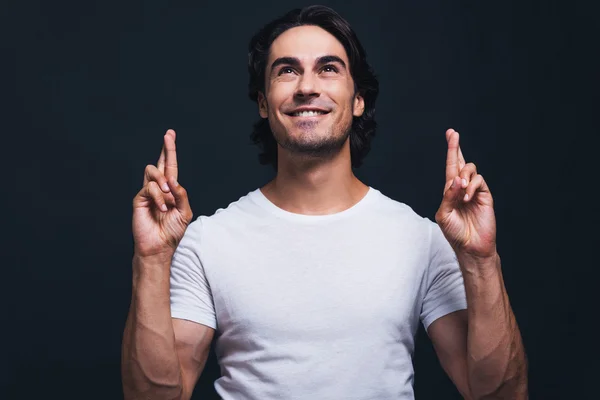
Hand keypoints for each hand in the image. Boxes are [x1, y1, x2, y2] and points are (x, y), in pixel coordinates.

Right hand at [132, 129, 192, 257]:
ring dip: (163, 182)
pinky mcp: (139, 199)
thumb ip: (182, 195)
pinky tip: (162, 208)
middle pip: (160, 163)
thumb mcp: (184, 212)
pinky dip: (158, 197)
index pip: (170, 167)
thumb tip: (173, 180)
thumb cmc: (172, 231)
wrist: (159, 246)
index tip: (170, 134)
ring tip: (168, 196)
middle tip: (169, 135)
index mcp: (170, 190)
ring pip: (153, 172)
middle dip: (166, 148)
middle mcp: (158, 188)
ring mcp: (148, 193)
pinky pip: (149, 188)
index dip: (169, 151)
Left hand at [435, 129, 496, 259]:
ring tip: (461, 191)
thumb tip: (456, 179)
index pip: (450, 167)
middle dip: (455, 147)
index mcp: (450, 191)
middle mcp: (462, 187)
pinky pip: (479, 180)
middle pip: (460, 162)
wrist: (472, 247)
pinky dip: (471, 186)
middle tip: (453, 134)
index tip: (450, 134)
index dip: (451, 151)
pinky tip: (467, 197)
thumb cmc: (455, 233)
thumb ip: (448, 196)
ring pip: (470, 169)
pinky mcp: (485, 195)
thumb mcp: (445, 214)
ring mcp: (474, 190)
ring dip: (463, 176)